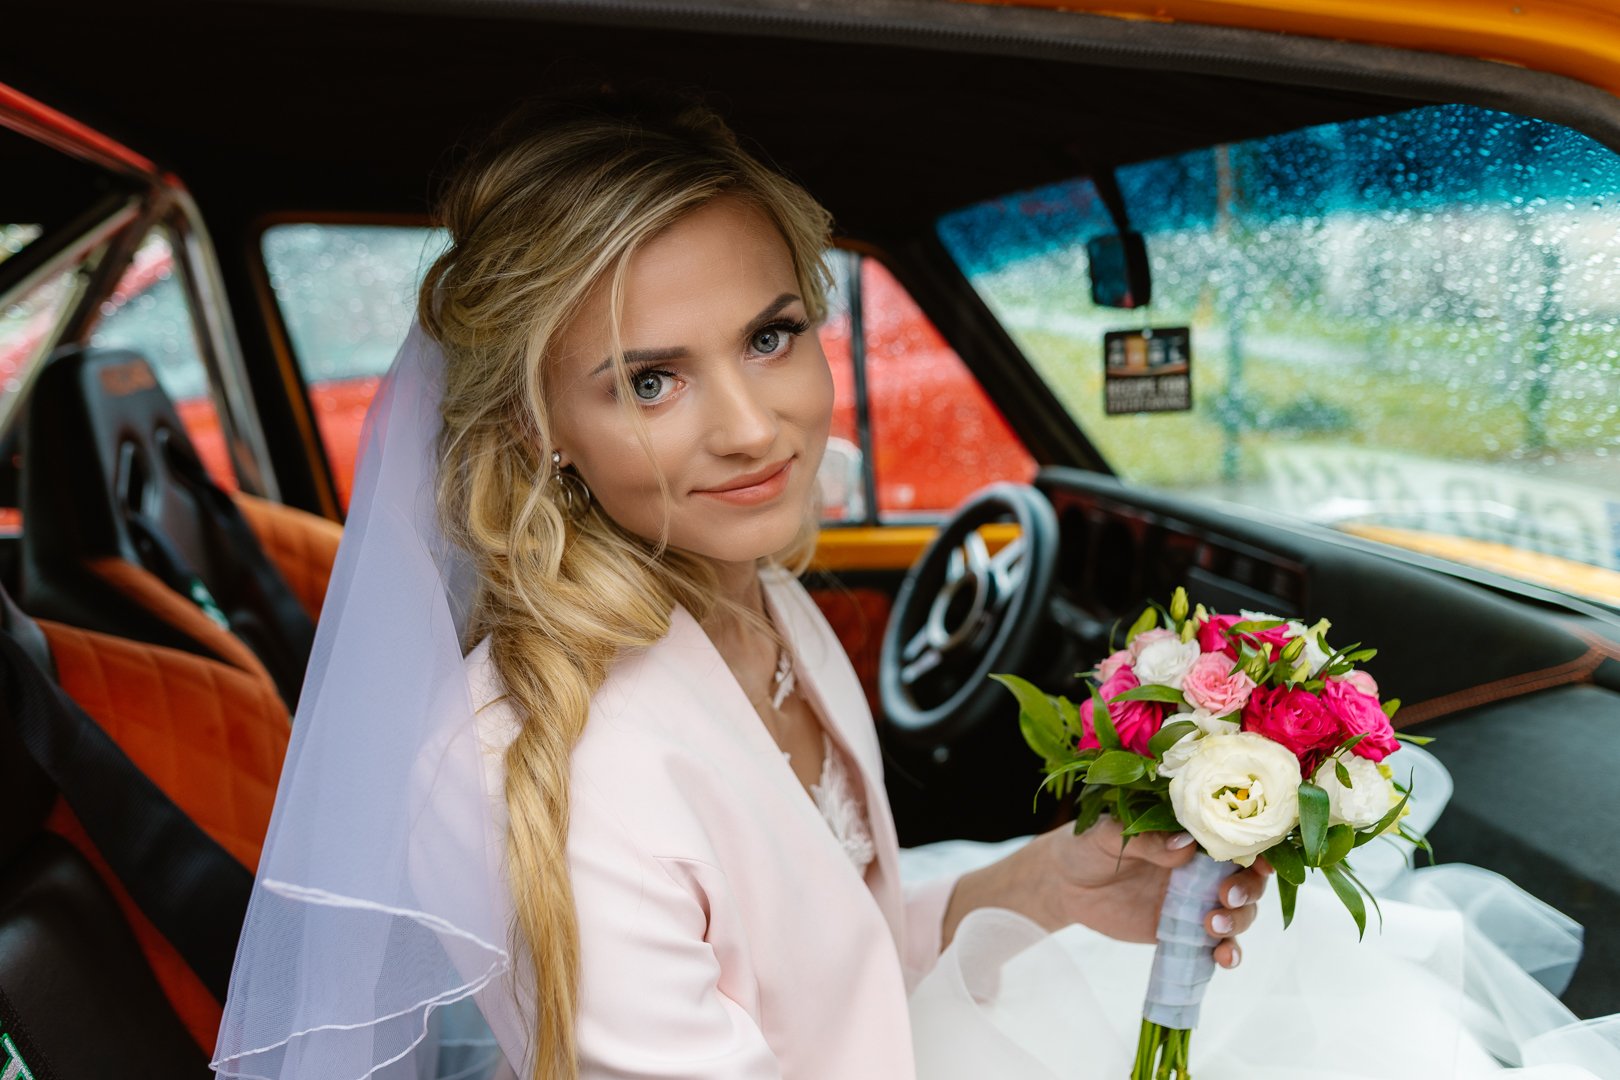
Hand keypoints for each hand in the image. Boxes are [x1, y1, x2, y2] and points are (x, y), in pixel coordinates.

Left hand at [1036, 818, 1269, 967]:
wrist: (1064, 885)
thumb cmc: (1088, 846)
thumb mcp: (1110, 834)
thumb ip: (1147, 840)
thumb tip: (1184, 844)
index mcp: (1189, 836)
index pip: (1234, 839)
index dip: (1256, 849)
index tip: (1261, 862)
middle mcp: (1201, 869)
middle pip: (1246, 880)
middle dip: (1248, 889)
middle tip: (1225, 896)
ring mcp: (1195, 902)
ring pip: (1238, 914)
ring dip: (1238, 921)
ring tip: (1211, 925)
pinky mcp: (1183, 933)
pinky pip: (1215, 945)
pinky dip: (1227, 953)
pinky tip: (1222, 958)